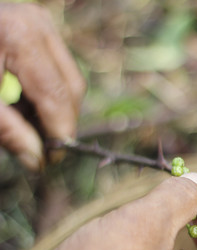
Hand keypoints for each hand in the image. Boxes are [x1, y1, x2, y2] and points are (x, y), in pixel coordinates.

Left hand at [0, 3, 84, 170]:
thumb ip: (7, 130)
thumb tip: (37, 161)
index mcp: (20, 38)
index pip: (57, 94)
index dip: (60, 131)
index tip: (52, 159)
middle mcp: (38, 25)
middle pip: (71, 87)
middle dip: (61, 121)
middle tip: (43, 148)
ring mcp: (40, 23)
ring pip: (69, 78)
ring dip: (55, 108)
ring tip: (27, 125)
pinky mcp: (37, 27)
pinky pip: (58, 68)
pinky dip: (46, 91)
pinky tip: (24, 105)